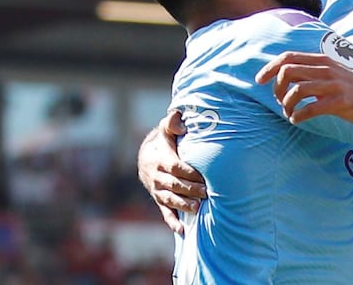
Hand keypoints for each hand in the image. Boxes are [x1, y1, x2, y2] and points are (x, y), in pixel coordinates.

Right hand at [138, 111, 206, 233]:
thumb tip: (181, 125)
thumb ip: (173, 122)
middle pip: (174, 184)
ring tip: (198, 209)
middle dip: (190, 189)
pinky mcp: (159, 199)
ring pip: (169, 200)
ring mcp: (157, 190)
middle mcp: (157, 176)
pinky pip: (164, 212)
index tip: (202, 176)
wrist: (146, 155)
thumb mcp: (166, 129)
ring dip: (183, 205)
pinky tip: (182, 230)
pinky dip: (172, 221)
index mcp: (161, 159)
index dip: (188, 172)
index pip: (175, 167)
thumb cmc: (164, 140)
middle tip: (206, 193)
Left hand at [256, 52, 352, 127]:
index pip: (288, 57)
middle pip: (287, 71)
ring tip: (289, 112)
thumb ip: (313, 70)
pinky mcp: (340, 102)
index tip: (260, 80)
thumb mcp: (333, 73)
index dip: (269, 68)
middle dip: (277, 88)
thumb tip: (287, 73)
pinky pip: (311, 108)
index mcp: (323, 60)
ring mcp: (334, 85)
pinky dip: (299, 115)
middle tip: (280, 101)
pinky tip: (297, 120)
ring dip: (286, 104)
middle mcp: (327, 69)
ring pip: (297, 89)